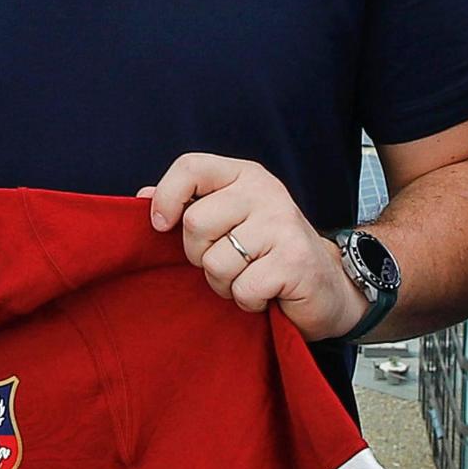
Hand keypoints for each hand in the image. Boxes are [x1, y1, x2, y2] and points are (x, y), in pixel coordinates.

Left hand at [148, 154, 359, 339]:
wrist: (326, 285)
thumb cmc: (266, 252)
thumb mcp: (227, 221)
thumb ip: (187, 206)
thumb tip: (141, 197)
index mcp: (244, 175)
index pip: (191, 167)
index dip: (166, 197)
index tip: (160, 226)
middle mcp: (265, 192)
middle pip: (195, 224)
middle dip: (198, 256)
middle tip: (227, 261)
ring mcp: (283, 225)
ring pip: (215, 262)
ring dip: (224, 284)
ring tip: (249, 277)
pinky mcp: (294, 261)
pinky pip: (242, 289)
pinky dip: (247, 301)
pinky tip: (267, 293)